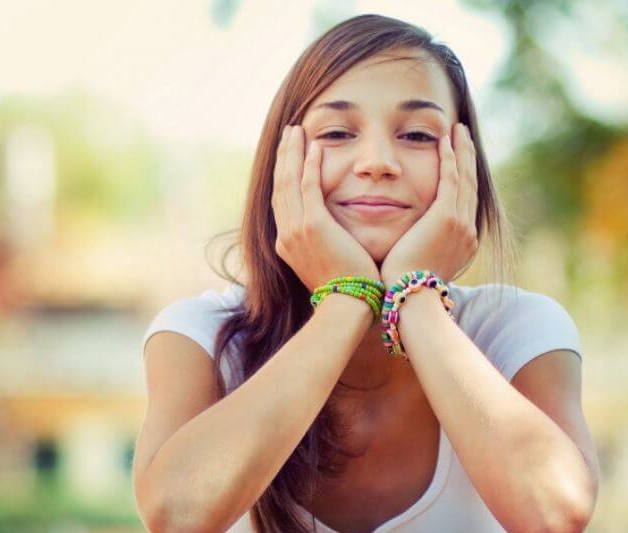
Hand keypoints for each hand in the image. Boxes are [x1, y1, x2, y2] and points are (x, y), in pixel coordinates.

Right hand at [272, 125, 380, 291]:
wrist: (348, 307)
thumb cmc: (346, 291)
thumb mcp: (326, 265)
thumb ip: (325, 245)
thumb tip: (333, 238)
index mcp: (286, 244)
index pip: (282, 200)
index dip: (284, 174)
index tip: (289, 155)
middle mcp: (285, 235)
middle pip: (280, 186)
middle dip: (284, 157)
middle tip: (289, 133)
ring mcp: (296, 231)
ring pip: (289, 181)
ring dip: (293, 153)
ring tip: (297, 131)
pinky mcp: (313, 226)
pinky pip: (308, 187)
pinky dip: (309, 165)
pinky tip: (314, 147)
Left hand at [379, 122, 479, 284]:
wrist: (410, 300)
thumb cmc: (405, 290)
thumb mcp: (418, 266)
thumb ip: (418, 249)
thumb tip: (408, 246)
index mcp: (461, 242)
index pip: (463, 201)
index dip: (462, 177)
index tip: (458, 159)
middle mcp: (466, 230)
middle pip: (469, 184)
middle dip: (467, 158)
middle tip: (464, 136)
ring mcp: (459, 223)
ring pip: (463, 177)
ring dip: (460, 151)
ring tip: (458, 131)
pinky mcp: (446, 217)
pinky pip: (450, 179)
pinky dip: (449, 158)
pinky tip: (444, 141)